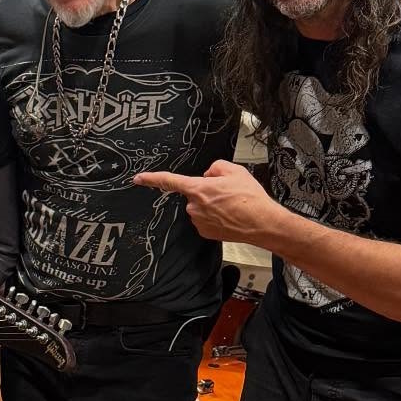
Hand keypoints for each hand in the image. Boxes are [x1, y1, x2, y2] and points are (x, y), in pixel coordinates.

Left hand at [133, 160, 284, 243]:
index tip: (138, 178)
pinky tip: (230, 216)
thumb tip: (209, 175)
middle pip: (194, 193)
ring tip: (232, 205)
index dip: (152, 178)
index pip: (169, 181)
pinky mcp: (205, 232)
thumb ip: (215, 167)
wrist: (262, 223)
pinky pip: (206, 219)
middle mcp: (194, 206)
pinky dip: (216, 217)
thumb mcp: (235, 170)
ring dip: (213, 205)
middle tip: (228, 193)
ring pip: (201, 207)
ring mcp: (198, 221)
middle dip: (207, 191)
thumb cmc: (250, 199)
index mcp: (198, 188)